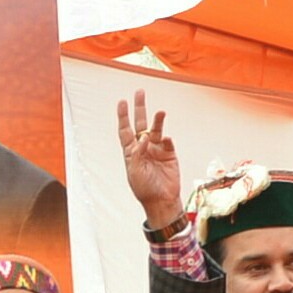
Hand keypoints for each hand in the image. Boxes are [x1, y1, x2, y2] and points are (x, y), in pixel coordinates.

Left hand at [116, 89, 183, 232]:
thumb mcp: (135, 173)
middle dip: (140, 108)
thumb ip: (137, 155)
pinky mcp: (170, 154)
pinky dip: (166, 139)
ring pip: (156, 130)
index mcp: (131, 152)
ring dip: (157, 121)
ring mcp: (157, 149)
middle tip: (139, 92)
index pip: (125, 130)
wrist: (161, 200)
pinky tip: (165, 140)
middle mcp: (143, 147)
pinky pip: (168, 142)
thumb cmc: (144, 189)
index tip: (122, 102)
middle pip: (140, 124)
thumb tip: (142, 138)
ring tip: (160, 112)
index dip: (123, 116)